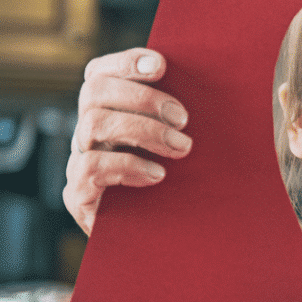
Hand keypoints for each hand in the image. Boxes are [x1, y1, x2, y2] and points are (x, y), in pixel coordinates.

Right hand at [64, 48, 191, 234]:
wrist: (159, 239)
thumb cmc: (178, 183)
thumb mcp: (180, 144)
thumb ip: (183, 116)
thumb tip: (222, 80)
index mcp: (110, 112)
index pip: (100, 72)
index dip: (126, 62)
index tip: (161, 65)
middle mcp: (89, 131)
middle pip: (95, 91)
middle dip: (142, 97)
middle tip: (183, 118)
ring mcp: (80, 160)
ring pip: (94, 123)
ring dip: (144, 131)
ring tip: (181, 147)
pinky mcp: (78, 193)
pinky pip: (91, 167)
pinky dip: (129, 166)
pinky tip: (158, 175)